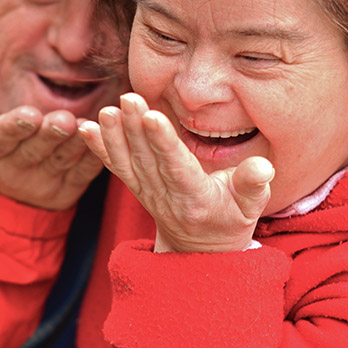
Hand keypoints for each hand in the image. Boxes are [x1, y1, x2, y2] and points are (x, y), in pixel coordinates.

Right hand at [0, 57, 103, 209]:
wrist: (12, 196)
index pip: (1, 138)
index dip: (14, 127)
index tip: (28, 115)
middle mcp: (17, 170)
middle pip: (36, 149)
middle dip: (50, 134)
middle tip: (64, 118)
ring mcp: (46, 182)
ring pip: (64, 160)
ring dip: (78, 143)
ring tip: (88, 124)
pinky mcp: (71, 189)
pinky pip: (87, 172)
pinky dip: (99, 154)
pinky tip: (109, 136)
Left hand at [79, 93, 273, 252]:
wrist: (199, 249)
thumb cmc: (230, 217)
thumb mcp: (250, 206)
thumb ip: (253, 184)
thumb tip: (262, 166)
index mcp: (194, 197)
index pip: (176, 166)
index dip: (163, 142)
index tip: (152, 117)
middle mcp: (165, 196)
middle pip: (147, 158)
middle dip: (135, 128)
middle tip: (127, 98)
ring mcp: (146, 192)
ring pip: (128, 161)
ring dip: (114, 136)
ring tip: (106, 111)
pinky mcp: (135, 187)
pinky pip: (115, 167)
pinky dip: (98, 148)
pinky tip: (84, 128)